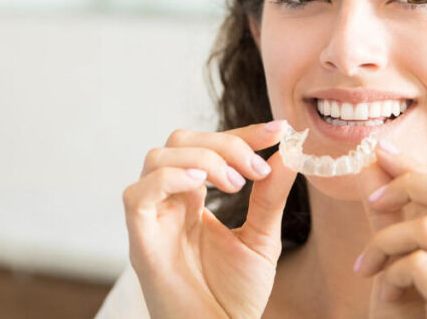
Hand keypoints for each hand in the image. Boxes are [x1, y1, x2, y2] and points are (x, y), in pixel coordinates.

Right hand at [122, 121, 297, 318]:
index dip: (242, 133)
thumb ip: (270, 196)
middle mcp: (168, 203)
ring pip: (157, 157)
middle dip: (224, 143)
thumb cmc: (235, 297)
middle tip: (257, 169)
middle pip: (180, 142)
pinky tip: (200, 186)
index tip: (279, 130)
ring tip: (236, 183)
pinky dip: (168, 179)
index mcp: (193, 200)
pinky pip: (137, 194)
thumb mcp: (262, 239)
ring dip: (202, 159)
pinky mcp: (140, 242)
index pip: (208, 147)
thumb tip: (290, 153)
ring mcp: (152, 220)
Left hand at [354, 143, 426, 318]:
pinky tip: (381, 293)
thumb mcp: (399, 267)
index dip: (419, 168)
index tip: (380, 152)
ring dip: (385, 242)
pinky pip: (420, 263)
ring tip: (368, 269)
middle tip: (373, 202)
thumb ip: (393, 220)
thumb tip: (375, 164)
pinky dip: (390, 271)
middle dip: (409, 184)